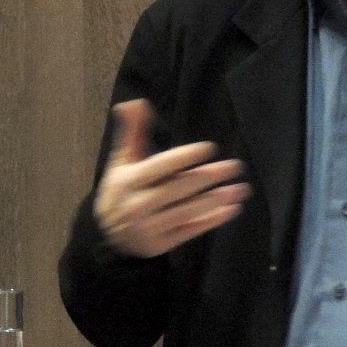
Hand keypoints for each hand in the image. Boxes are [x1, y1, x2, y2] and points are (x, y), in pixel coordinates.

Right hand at [93, 98, 250, 257]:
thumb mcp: (121, 162)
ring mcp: (149, 227)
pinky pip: (190, 231)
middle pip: (179, 188)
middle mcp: (138, 204)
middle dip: (209, 176)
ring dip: (217, 200)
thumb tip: (135, 102)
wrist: (107, 235)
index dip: (185, 156)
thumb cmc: (120, 190)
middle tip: (235, 166)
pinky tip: (231, 210)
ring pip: (188, 211)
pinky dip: (211, 221)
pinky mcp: (160, 244)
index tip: (210, 147)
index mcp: (129, 181)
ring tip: (240, 189)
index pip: (161, 166)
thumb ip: (132, 132)